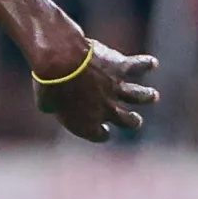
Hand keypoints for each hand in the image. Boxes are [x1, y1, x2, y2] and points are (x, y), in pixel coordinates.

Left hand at [34, 38, 157, 141]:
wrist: (61, 63)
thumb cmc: (48, 83)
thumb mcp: (44, 103)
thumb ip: (52, 108)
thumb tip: (50, 105)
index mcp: (88, 125)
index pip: (101, 135)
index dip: (102, 133)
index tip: (103, 130)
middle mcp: (106, 109)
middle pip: (128, 121)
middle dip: (133, 121)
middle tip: (135, 120)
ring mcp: (115, 89)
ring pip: (139, 97)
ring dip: (146, 96)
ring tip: (153, 96)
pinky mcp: (120, 68)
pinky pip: (138, 67)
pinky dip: (146, 64)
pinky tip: (151, 63)